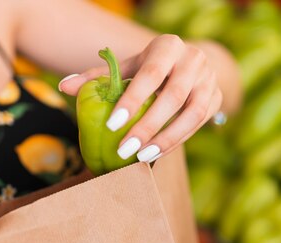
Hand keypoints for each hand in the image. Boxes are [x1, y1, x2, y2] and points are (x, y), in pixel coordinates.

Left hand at [59, 34, 222, 162]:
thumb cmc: (151, 67)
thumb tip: (63, 86)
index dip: (131, 100)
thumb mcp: (128, 67)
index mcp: (168, 46)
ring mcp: (209, 80)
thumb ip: (99, 76)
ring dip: (166, 139)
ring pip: (192, 114)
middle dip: (147, 126)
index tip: (111, 125)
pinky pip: (198, 126)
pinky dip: (176, 142)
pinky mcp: (216, 99)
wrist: (191, 64)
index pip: (150, 75)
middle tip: (123, 150)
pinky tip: (155, 154)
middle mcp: (193, 60)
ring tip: (141, 157)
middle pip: (173, 97)